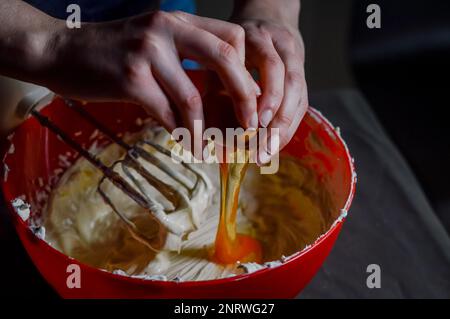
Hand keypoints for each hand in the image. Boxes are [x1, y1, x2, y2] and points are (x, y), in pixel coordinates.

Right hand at [38, 11, 259, 155]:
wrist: (60, 52)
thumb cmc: (112, 53)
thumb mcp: (153, 42)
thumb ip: (186, 57)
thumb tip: (220, 92)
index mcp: (178, 21)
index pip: (232, 37)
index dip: (247, 70)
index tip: (252, 98)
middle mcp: (167, 29)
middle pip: (224, 59)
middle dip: (244, 97)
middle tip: (251, 125)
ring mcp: (147, 52)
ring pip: (193, 96)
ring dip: (208, 128)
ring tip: (212, 147)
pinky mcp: (130, 78)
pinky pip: (167, 113)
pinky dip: (182, 133)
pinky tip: (187, 144)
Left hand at [231, 1, 308, 163]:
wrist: (267, 14)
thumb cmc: (236, 41)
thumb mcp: (221, 55)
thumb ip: (218, 84)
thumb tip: (209, 130)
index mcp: (260, 37)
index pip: (271, 67)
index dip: (266, 98)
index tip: (253, 126)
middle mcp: (283, 45)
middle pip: (291, 84)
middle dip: (278, 121)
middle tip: (261, 150)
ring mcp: (296, 57)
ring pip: (300, 94)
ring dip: (285, 127)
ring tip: (268, 152)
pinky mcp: (302, 71)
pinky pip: (302, 100)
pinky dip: (289, 123)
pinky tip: (275, 141)